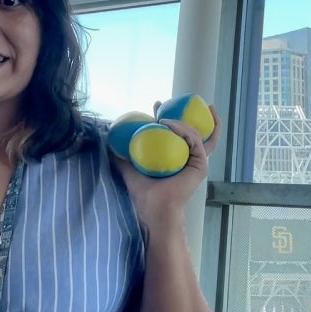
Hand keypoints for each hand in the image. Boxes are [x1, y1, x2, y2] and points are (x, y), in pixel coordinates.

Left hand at [113, 103, 219, 228]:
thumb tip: (110, 143)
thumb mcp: (130, 170)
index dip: (169, 117)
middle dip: (185, 112)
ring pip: (199, 133)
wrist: (155, 209)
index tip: (155, 106)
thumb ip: (122, 157)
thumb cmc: (145, 194)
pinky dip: (182, 129)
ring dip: (184, 118)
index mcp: (178, 159)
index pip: (178, 134)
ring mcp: (198, 162)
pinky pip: (194, 141)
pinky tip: (166, 123)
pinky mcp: (200, 165)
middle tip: (164, 103)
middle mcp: (190, 159)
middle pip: (194, 131)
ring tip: (165, 113)